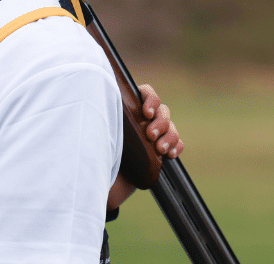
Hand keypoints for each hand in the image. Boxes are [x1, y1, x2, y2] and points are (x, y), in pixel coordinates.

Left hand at [107, 83, 182, 209]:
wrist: (104, 180)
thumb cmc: (97, 151)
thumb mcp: (98, 131)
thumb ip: (102, 118)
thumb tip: (99, 100)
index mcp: (128, 108)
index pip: (146, 93)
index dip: (151, 99)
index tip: (146, 113)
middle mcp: (142, 118)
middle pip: (162, 110)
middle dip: (160, 122)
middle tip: (150, 136)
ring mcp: (153, 134)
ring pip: (170, 126)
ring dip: (170, 136)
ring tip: (161, 149)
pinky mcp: (160, 150)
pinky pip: (176, 143)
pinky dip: (176, 146)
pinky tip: (171, 154)